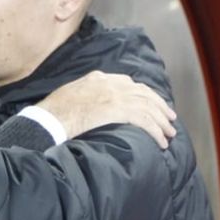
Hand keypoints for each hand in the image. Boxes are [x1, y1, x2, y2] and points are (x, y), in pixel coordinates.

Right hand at [37, 71, 177, 149]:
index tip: (152, 103)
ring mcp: (114, 95)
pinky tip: (160, 142)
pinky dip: (155, 131)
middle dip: (159, 106)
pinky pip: (144, 120)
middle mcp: (110, 83)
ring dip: (161, 122)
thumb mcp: (70, 96)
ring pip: (148, 107)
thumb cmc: (53, 112)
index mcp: (98, 78)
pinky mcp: (117, 110)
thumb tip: (91, 108)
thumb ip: (85, 97)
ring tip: (169, 134)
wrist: (49, 117)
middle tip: (170, 118)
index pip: (129, 83)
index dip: (144, 94)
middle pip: (144, 93)